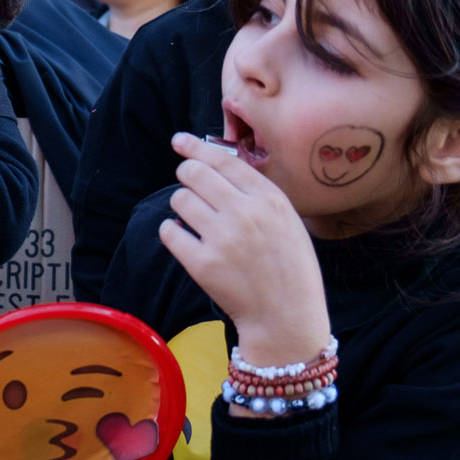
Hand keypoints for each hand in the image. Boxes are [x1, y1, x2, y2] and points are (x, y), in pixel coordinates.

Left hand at [158, 133, 330, 370]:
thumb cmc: (289, 268)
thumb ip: (258, 194)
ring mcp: (222, 239)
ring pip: (180, 200)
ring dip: (182, 205)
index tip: (179, 141)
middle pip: (195, 174)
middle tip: (190, 185)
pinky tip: (186, 239)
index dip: (196, 147)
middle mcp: (246, 214)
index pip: (224, 161)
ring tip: (195, 220)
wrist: (287, 318)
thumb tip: (217, 165)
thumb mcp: (288, 221)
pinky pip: (170, 232)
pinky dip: (173, 232)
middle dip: (186, 175)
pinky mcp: (202, 264)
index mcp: (270, 200)